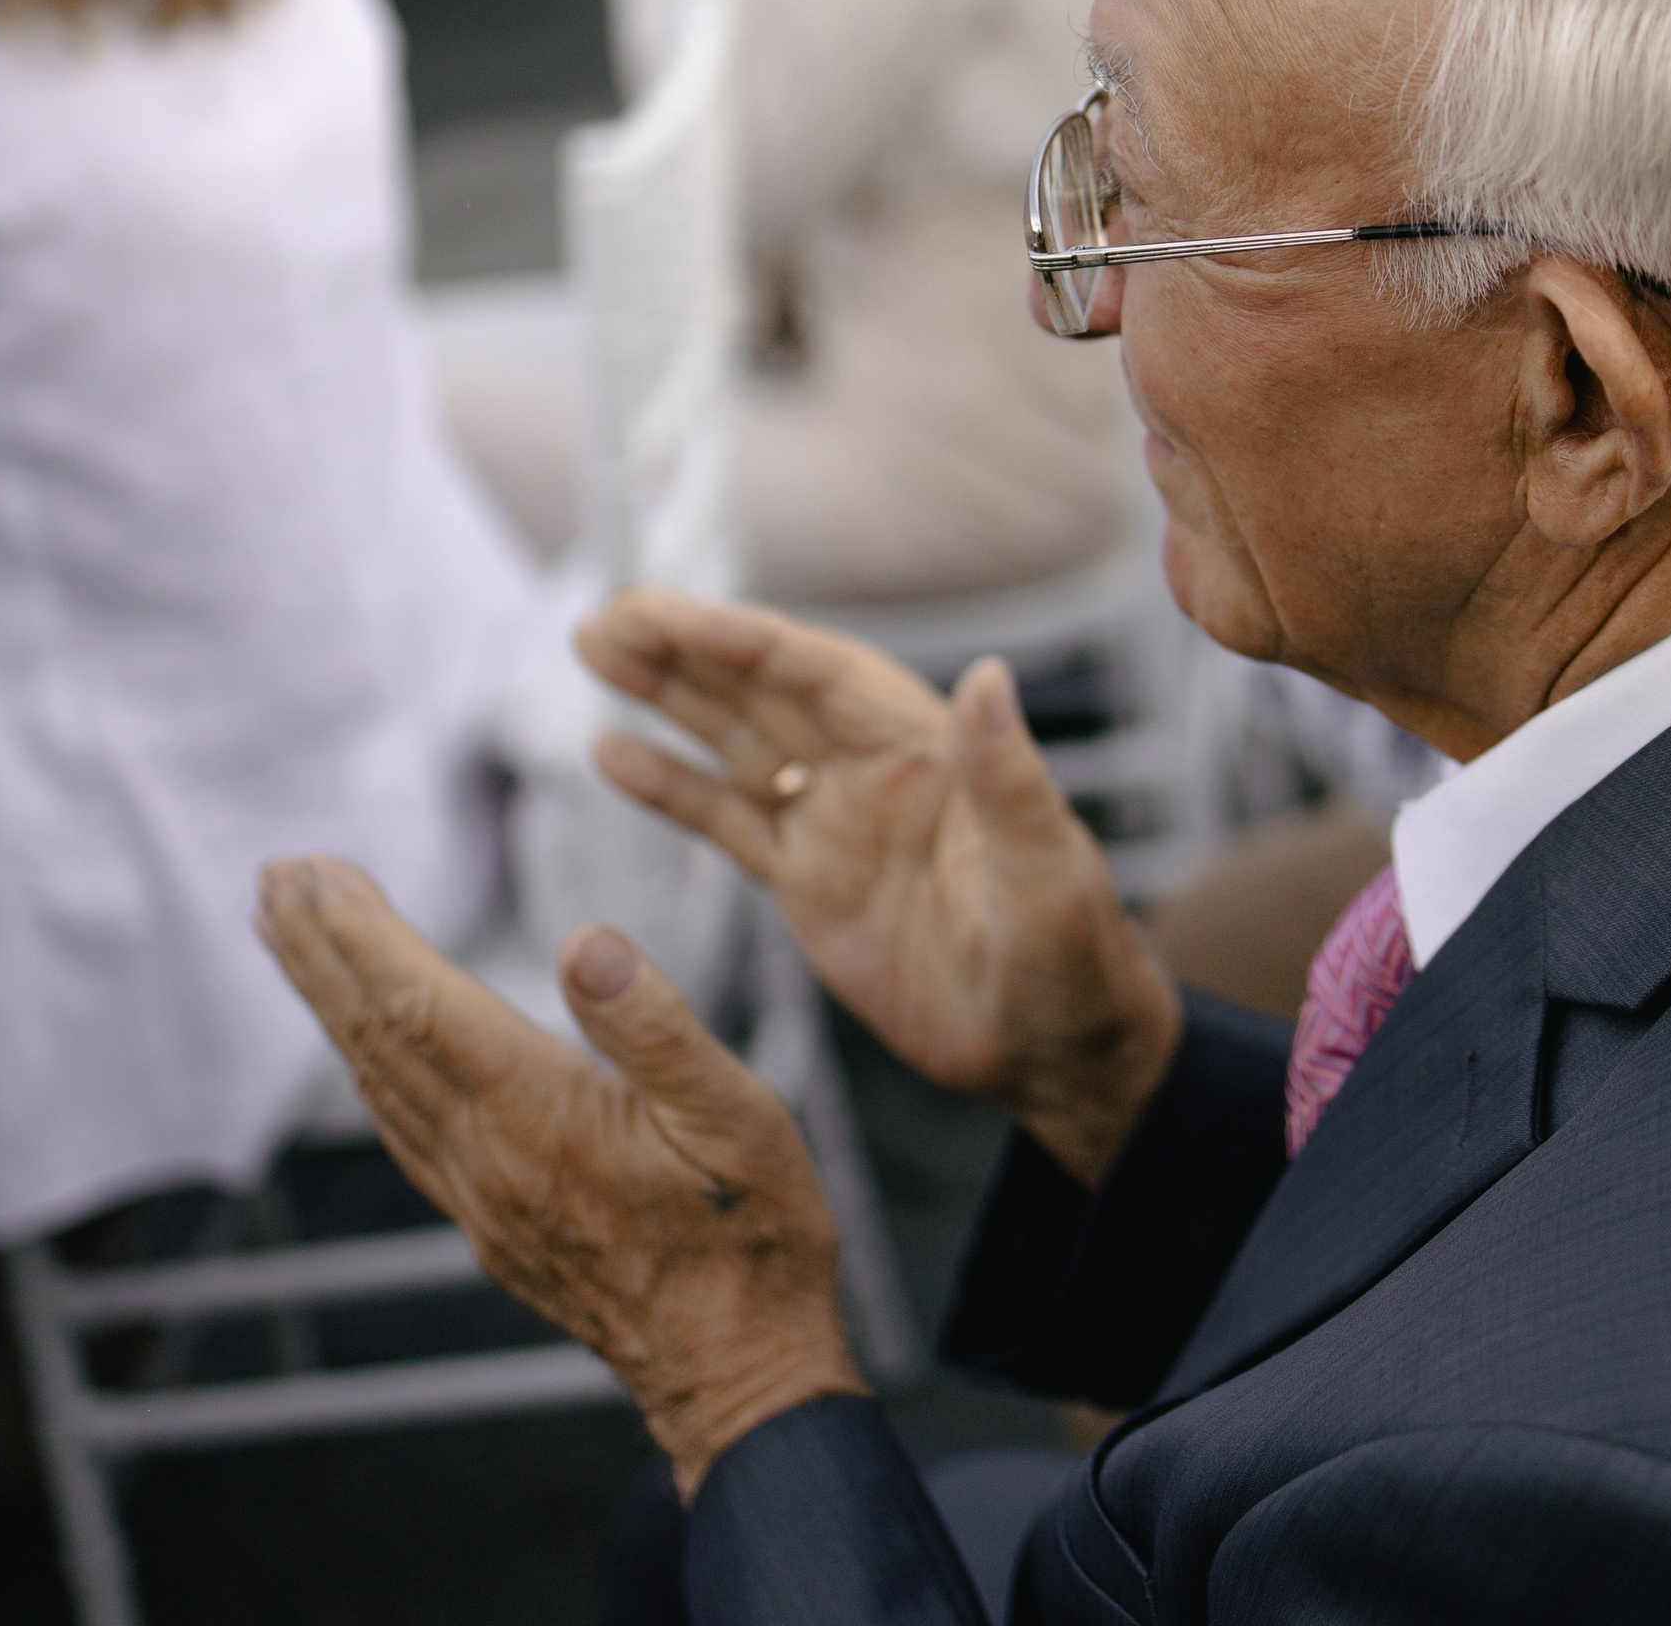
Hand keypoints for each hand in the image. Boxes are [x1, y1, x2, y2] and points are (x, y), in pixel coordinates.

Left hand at [255, 856, 857, 1496]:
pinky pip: (404, 1128)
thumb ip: (653, 1024)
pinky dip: (368, 1064)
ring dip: (330, 1001)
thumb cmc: (753, 1231)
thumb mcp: (736, 1110)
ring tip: (295, 936)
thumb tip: (583, 939)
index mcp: (541, 1117)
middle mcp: (489, 1159)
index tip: (313, 873)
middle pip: (378, 1039)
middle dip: (320, 952)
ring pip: (380, 1082)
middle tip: (273, 877)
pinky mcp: (492, 1222)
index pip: (424, 1008)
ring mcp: (481, 1197)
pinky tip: (364, 1044)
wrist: (738, 1367)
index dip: (362, 935)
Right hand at [576, 589, 1183, 1187]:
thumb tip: (989, 675)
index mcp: (932, 751)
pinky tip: (613, 751)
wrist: (1060, 1054)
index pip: (824, 676)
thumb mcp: (1049, 873)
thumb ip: (1009, 780)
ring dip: (669, 695)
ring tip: (594, 647)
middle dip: (687, 650)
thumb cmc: (1075, 962)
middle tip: (604, 615)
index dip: (745, 643)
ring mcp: (840, 823)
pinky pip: (729, 820)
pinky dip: (672, 785)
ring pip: (738, 740)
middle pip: (766, 691)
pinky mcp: (811, 883)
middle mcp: (878, 770)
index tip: (670, 616)